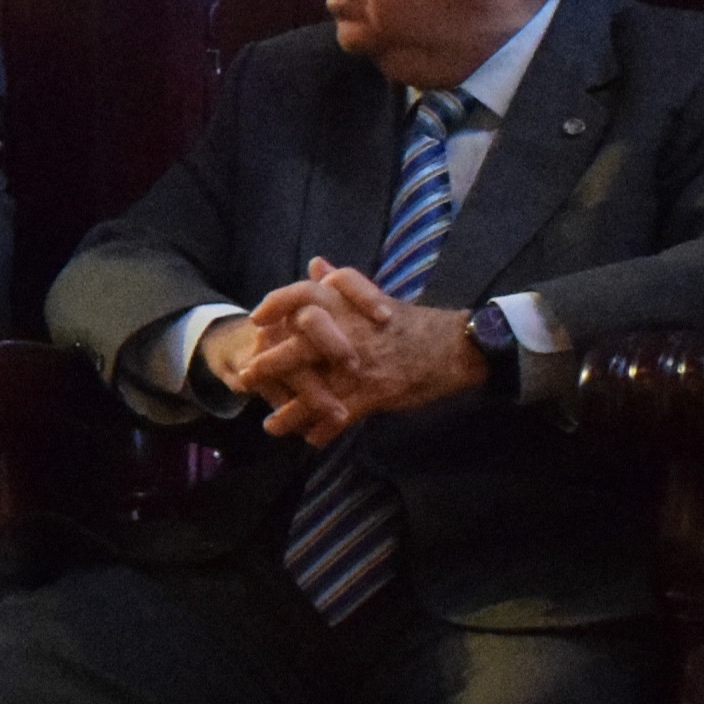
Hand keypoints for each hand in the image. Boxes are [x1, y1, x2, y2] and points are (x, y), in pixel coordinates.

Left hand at [233, 260, 477, 445]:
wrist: (456, 347)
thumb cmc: (414, 325)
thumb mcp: (375, 298)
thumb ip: (340, 284)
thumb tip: (315, 264)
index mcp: (348, 306)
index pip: (302, 295)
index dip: (276, 305)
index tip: (255, 320)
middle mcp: (349, 331)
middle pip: (297, 347)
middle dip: (269, 366)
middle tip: (247, 378)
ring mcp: (360, 364)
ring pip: (313, 389)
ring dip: (290, 411)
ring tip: (271, 426)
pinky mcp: (373, 392)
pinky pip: (339, 415)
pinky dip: (323, 429)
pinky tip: (311, 439)